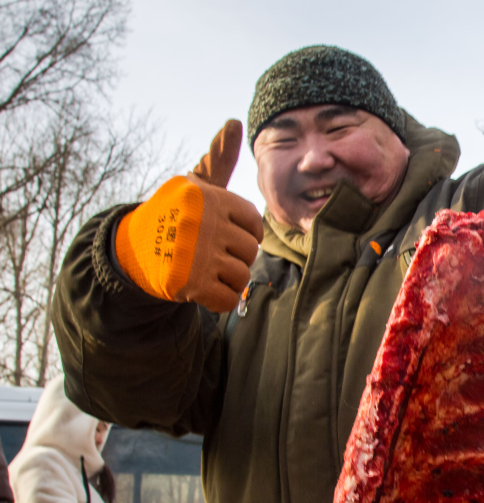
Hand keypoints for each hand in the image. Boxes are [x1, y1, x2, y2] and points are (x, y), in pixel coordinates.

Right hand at [115, 120, 263, 311]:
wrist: (131, 250)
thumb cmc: (175, 215)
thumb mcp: (196, 186)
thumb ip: (220, 159)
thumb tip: (234, 123)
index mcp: (209, 199)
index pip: (254, 222)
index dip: (245, 232)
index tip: (226, 233)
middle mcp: (204, 224)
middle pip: (250, 251)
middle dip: (236, 257)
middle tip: (213, 254)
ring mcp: (197, 255)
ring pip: (242, 276)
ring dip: (229, 279)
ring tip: (211, 271)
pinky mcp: (189, 283)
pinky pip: (227, 300)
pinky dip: (221, 300)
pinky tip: (206, 290)